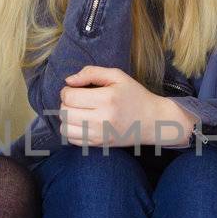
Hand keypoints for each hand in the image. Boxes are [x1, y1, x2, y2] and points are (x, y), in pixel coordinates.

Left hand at [59, 66, 195, 147]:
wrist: (152, 121)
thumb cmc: (134, 95)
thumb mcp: (117, 76)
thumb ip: (91, 72)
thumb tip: (68, 80)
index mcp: (107, 99)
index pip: (69, 96)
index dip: (67, 90)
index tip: (75, 89)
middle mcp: (102, 119)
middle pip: (64, 112)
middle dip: (65, 103)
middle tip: (77, 99)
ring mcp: (100, 135)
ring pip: (64, 128)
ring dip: (66, 118)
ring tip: (78, 111)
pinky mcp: (98, 145)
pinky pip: (71, 140)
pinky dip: (71, 130)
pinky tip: (82, 123)